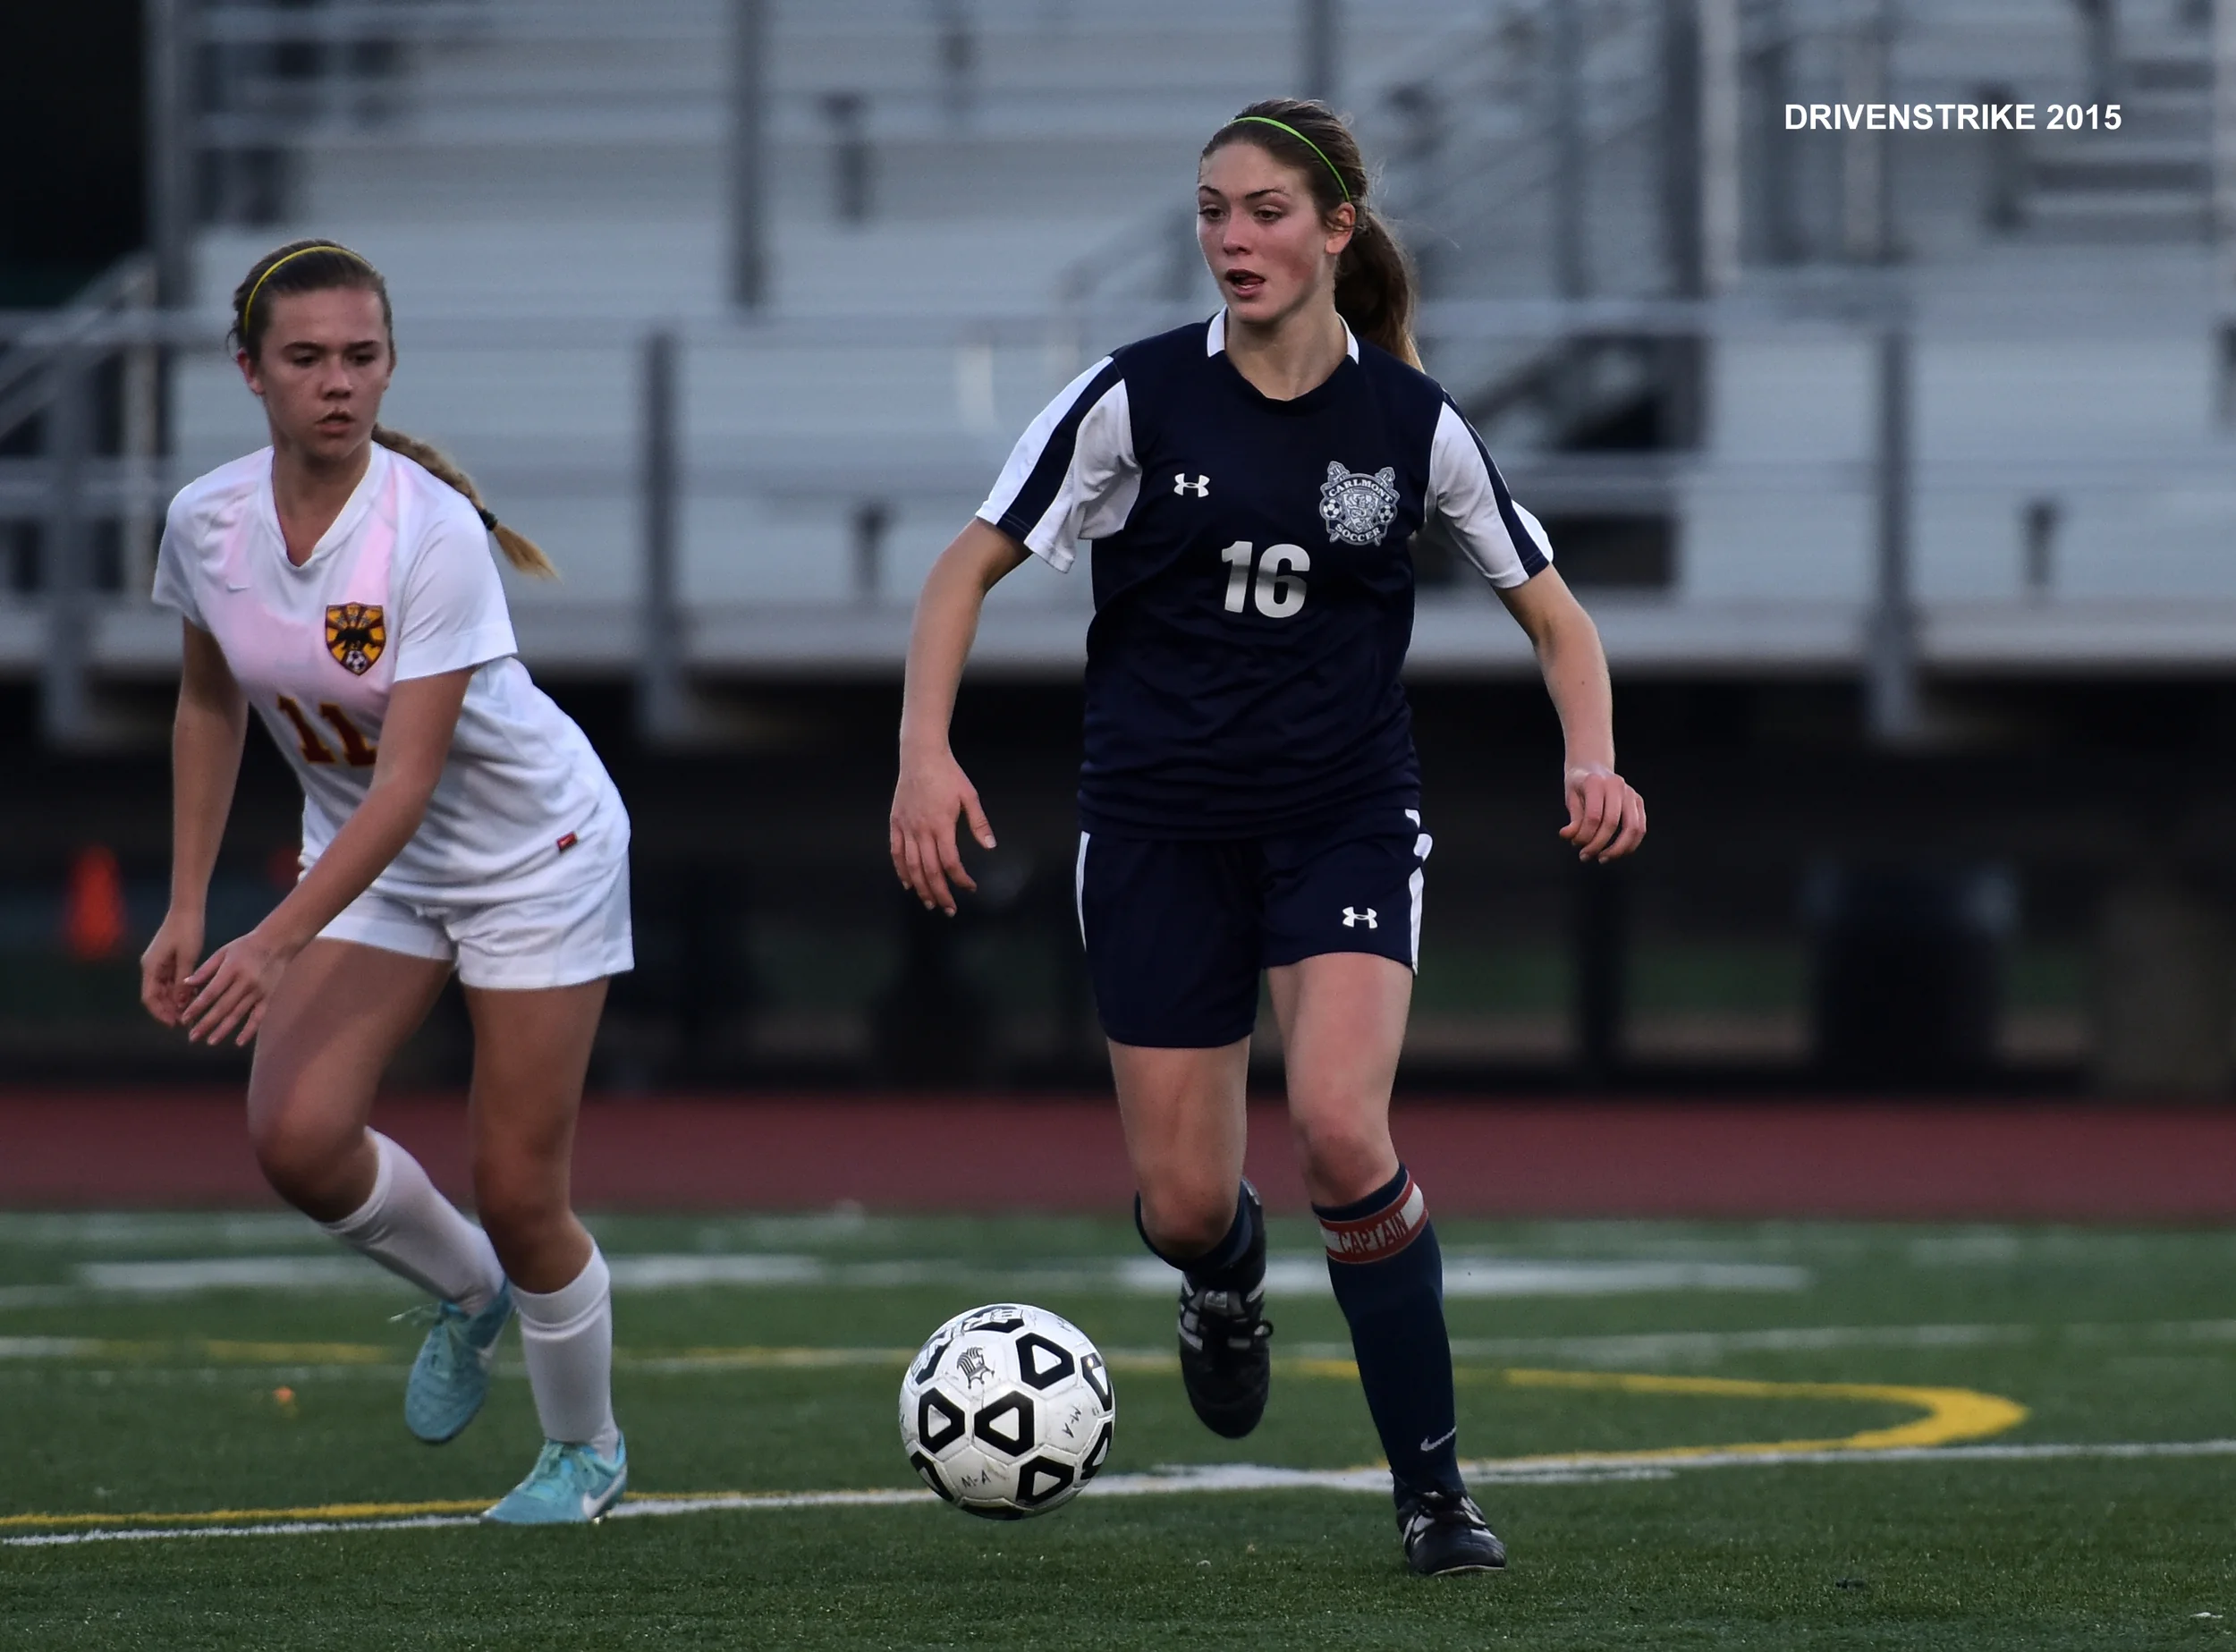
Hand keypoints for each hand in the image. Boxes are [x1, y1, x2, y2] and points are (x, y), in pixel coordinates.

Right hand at [139, 908, 206, 1027]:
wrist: (187, 909)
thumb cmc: (187, 931)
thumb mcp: (188, 958)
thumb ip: (182, 982)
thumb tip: (179, 1004)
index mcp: (151, 966)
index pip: (149, 997)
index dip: (160, 1012)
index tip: (173, 1023)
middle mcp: (151, 966)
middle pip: (155, 995)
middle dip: (167, 1009)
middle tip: (184, 1022)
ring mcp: (158, 962)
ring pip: (163, 989)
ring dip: (174, 1001)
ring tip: (189, 1012)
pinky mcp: (167, 959)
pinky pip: (170, 979)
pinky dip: (179, 989)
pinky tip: (192, 997)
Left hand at [178, 924, 297, 1045]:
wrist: (277, 943)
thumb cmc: (246, 946)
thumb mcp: (223, 952)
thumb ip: (205, 969)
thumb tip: (186, 984)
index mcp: (232, 970)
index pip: (211, 992)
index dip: (197, 1007)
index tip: (184, 1018)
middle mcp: (245, 983)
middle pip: (223, 1007)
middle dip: (206, 1023)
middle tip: (192, 1036)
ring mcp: (258, 992)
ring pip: (238, 1015)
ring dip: (223, 1030)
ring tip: (210, 1042)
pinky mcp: (267, 998)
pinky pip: (258, 1017)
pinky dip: (249, 1031)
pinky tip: (239, 1042)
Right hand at [890, 746, 995, 916]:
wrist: (921, 756)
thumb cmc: (948, 774)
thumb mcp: (970, 796)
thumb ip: (979, 823)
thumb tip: (991, 846)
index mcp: (942, 825)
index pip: (951, 863)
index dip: (961, 879)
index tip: (970, 887)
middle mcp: (921, 830)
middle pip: (930, 871)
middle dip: (940, 893)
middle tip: (949, 909)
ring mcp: (906, 828)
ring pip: (911, 866)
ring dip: (920, 888)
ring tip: (929, 903)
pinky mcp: (895, 823)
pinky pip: (896, 852)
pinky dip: (901, 870)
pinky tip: (908, 883)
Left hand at [1561, 763, 1646, 861]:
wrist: (1593, 768)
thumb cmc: (1580, 785)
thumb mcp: (1570, 798)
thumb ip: (1573, 819)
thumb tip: (1567, 836)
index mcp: (1596, 782)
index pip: (1593, 816)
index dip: (1584, 836)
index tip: (1576, 845)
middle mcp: (1616, 785)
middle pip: (1612, 823)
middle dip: (1598, 845)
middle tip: (1585, 856)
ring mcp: (1630, 793)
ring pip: (1633, 828)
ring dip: (1618, 849)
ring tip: (1603, 858)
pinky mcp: (1638, 802)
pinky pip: (1640, 828)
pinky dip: (1630, 845)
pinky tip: (1616, 853)